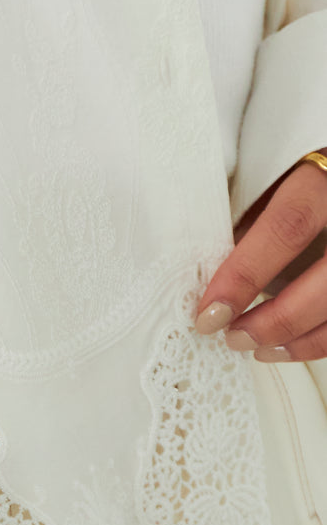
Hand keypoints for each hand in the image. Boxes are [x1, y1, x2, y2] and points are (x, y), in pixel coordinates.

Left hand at [194, 149, 326, 361]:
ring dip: (301, 339)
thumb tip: (216, 278)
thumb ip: (258, 223)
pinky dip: (321, 339)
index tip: (210, 312)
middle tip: (235, 338)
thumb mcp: (283, 180)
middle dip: (276, 321)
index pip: (286, 227)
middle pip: (326, 281)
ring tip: (260, 349)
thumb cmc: (311, 176)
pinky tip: (292, 345)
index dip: (244, 276)